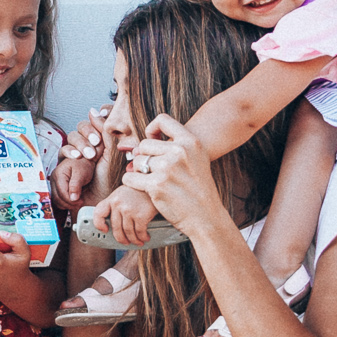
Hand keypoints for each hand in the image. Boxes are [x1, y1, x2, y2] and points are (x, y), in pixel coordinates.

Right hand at [52, 153, 94, 207]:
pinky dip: (65, 203)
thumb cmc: (83, 165)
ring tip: (78, 203)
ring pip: (56, 200)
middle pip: (57, 198)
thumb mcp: (81, 174)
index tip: (81, 202)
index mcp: (59, 174)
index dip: (71, 201)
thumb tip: (72, 199)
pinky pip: (58, 199)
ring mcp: (53, 183)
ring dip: (67, 204)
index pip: (62, 193)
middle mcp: (53, 179)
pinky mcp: (56, 186)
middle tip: (80, 204)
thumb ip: (76, 186)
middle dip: (69, 204)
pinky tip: (73, 202)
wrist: (83, 160)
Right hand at [58, 108, 123, 202]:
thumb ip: (106, 133)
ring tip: (87, 157)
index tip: (100, 133)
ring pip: (71, 138)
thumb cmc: (107, 181)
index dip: (95, 123)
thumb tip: (96, 110)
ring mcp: (75, 154)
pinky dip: (69, 153)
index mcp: (100, 141)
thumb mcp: (112, 155)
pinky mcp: (64, 164)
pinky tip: (76, 158)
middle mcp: (87, 145)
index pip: (93, 122)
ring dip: (79, 145)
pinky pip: (62, 152)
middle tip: (95, 147)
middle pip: (81, 127)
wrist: (97, 200)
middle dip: (87, 135)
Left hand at [91, 185, 158, 246]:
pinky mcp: (140, 215)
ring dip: (134, 240)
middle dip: (121, 239)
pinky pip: (139, 232)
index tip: (104, 230)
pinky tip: (145, 237)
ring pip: (128, 233)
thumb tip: (115, 223)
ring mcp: (129, 210)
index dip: (99, 224)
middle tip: (126, 242)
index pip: (99, 213)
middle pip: (116, 228)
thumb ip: (117, 205)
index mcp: (112, 199)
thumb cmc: (140, 191)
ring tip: (138, 241)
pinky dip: (142, 237)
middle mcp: (118, 204)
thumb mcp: (124, 193)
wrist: (155, 185)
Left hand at [121, 114, 225, 234]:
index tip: (154, 142)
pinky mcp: (156, 185)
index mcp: (190, 142)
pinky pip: (130, 178)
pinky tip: (143, 188)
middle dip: (144, 158)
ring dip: (139, 172)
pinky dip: (132, 183)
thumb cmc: (198, 189)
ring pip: (137, 162)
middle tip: (153, 170)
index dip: (152, 130)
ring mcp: (167, 168)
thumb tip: (140, 145)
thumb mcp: (197, 159)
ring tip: (152, 181)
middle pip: (145, 144)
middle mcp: (179, 152)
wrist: (205, 216)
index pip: (162, 120)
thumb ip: (175, 146)